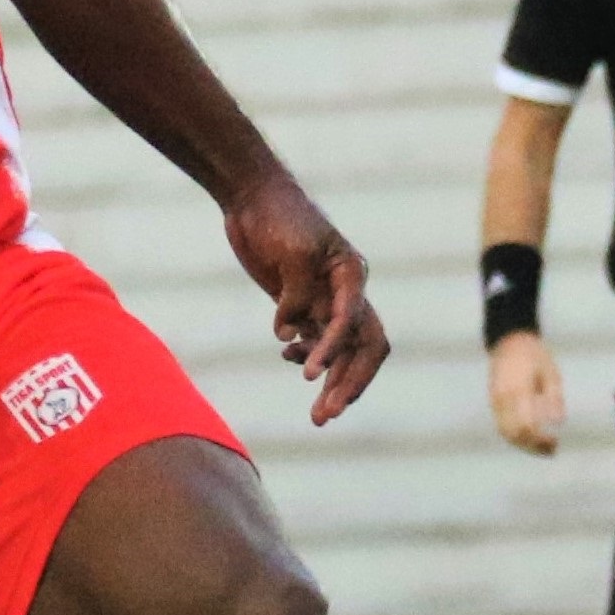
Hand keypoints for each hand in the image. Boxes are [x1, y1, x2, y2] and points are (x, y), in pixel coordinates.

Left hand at [221, 173, 387, 424]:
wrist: (252, 198)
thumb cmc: (279, 216)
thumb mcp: (293, 251)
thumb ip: (297, 296)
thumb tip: (290, 337)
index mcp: (352, 275)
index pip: (357, 325)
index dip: (336, 352)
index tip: (309, 375)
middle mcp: (346, 291)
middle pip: (361, 348)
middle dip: (347, 384)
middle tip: (326, 416)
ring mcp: (325, 299)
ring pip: (340, 352)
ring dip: (331, 383)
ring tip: (318, 417)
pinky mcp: (302, 303)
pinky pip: (314, 340)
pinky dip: (306, 355)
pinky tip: (288, 356)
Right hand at [488, 330, 564, 455]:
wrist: (509, 341)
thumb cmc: (534, 355)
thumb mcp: (551, 373)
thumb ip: (554, 398)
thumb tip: (557, 422)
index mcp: (519, 390)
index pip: (527, 426)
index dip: (540, 440)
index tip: (555, 442)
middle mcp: (503, 398)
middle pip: (514, 434)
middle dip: (532, 446)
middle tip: (551, 450)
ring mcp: (495, 400)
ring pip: (505, 433)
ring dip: (523, 444)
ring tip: (541, 449)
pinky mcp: (493, 402)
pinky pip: (501, 425)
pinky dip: (515, 436)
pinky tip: (530, 438)